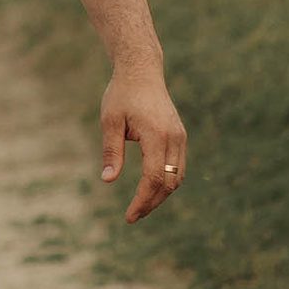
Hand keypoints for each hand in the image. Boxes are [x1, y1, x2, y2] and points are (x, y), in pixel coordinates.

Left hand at [99, 65, 187, 222]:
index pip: (154, 179)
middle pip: (169, 183)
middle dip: (151, 203)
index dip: (142, 200)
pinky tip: (150, 190)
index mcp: (157, 136)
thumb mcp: (110, 122)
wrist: (142, 72)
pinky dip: (166, 182)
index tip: (128, 216)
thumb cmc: (121, 95)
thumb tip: (108, 180)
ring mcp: (180, 138)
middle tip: (132, 216)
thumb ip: (111, 151)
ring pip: (177, 177)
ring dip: (160, 195)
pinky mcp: (179, 137)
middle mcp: (175, 139)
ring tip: (140, 207)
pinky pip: (177, 167)